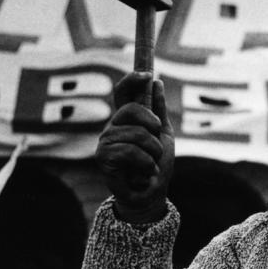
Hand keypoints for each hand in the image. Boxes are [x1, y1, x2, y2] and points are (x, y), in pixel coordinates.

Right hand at [96, 72, 174, 222]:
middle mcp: (113, 126)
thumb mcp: (163, 135)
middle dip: (152, 125)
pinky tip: (145, 173)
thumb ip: (159, 111)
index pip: (123, 93)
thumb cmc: (156, 165)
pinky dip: (146, 163)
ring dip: (153, 152)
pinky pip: (131, 151)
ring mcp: (106, 141)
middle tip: (157, 144)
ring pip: (137, 134)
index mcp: (127, 120)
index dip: (132, 80)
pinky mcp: (104, 158)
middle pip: (131, 110)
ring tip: (151, 164)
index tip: (147, 74)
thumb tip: (156, 82)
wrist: (151, 194)